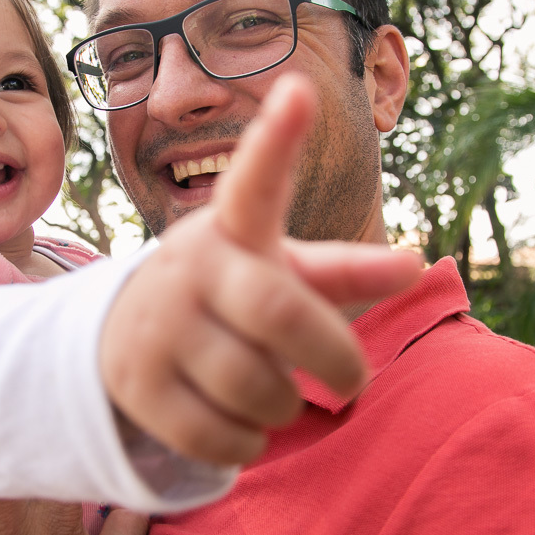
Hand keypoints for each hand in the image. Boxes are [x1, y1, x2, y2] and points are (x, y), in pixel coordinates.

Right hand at [100, 74, 422, 464]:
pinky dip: (248, 444)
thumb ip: (344, 271)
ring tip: (278, 397)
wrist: (119, 336)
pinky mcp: (135, 384)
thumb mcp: (281, 272)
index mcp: (232, 229)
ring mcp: (156, 324)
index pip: (254, 182)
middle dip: (332, 358)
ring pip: (254, 387)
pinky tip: (243, 428)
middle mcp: (190, 266)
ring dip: (285, 407)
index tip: (298, 89)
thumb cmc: (227, 295)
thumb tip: (416, 260)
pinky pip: (217, 436)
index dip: (277, 141)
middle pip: (280, 313)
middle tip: (356, 381)